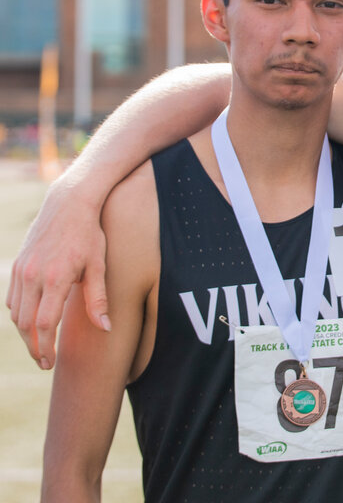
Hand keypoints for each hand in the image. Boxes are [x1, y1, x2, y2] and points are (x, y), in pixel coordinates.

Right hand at [6, 181, 109, 368]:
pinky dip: (19, 314)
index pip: (44, 324)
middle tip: (45, 362)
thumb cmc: (89, 235)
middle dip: (34, 346)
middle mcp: (33, 276)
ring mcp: (21, 270)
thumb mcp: (98, 266)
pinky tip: (31, 322)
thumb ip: (98, 299)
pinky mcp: (17, 265)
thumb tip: (105, 329)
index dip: (45, 347)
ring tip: (40, 345)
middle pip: (25, 324)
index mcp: (55, 278)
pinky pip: (12, 298)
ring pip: (15, 313)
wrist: (69, 204)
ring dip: (25, 333)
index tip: (50, 363)